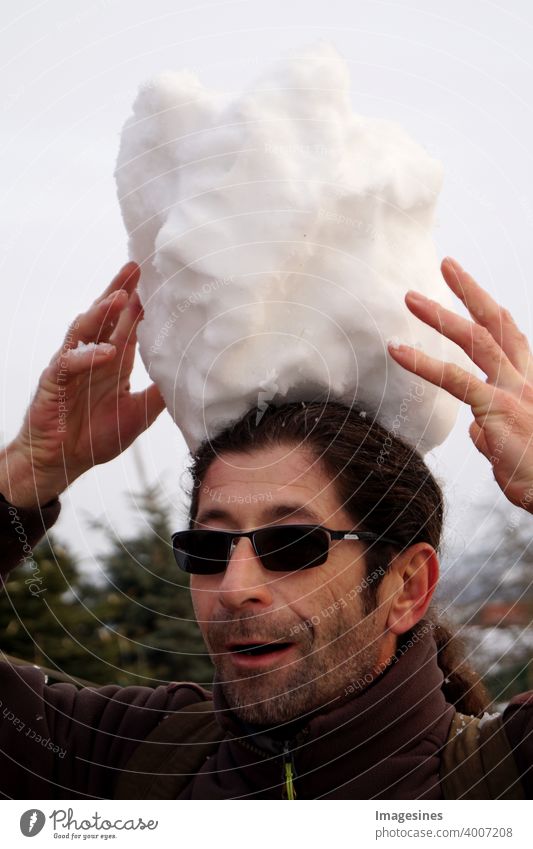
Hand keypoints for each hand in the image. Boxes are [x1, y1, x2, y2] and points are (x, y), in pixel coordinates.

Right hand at [0, 262, 164, 507]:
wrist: (62, 462)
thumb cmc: (95, 438)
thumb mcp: (139, 414)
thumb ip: (160, 394)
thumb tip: (191, 378)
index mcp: (113, 361)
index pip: (128, 325)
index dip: (141, 304)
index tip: (159, 282)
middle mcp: (93, 357)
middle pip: (106, 316)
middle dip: (120, 291)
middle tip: (137, 267)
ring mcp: (72, 367)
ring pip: (85, 330)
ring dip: (101, 312)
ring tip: (121, 296)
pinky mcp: (54, 383)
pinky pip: (69, 363)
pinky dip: (87, 356)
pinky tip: (105, 352)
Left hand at [387, 256, 532, 512]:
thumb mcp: (512, 451)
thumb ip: (493, 431)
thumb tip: (476, 428)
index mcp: (529, 387)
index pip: (511, 338)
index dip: (489, 310)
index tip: (470, 290)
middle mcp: (525, 382)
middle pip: (497, 324)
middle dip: (471, 291)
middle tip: (447, 264)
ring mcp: (514, 392)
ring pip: (475, 340)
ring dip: (440, 314)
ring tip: (410, 297)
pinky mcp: (499, 409)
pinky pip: (455, 379)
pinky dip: (422, 361)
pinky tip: (397, 349)